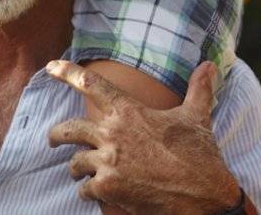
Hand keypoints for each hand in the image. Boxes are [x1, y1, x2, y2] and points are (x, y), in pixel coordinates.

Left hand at [47, 60, 241, 214]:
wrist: (204, 194)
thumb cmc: (199, 154)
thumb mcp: (197, 116)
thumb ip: (199, 88)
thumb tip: (210, 65)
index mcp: (128, 111)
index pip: (91, 84)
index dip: (67, 72)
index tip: (51, 67)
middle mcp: (112, 133)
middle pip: (68, 129)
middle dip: (56, 136)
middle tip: (52, 140)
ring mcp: (108, 162)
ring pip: (75, 163)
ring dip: (77, 168)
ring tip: (80, 172)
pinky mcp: (108, 188)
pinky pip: (85, 189)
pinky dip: (88, 191)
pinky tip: (96, 192)